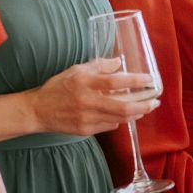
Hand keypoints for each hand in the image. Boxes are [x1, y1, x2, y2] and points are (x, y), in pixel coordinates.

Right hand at [34, 58, 159, 134]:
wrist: (38, 110)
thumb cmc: (58, 87)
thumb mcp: (76, 70)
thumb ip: (99, 65)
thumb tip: (119, 62)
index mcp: (85, 82)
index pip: (116, 81)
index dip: (136, 81)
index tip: (149, 80)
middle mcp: (87, 101)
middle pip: (123, 107)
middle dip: (144, 105)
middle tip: (155, 102)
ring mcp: (87, 118)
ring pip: (119, 118)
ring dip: (135, 114)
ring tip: (144, 108)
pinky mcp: (86, 130)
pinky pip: (109, 125)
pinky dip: (118, 119)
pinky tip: (122, 114)